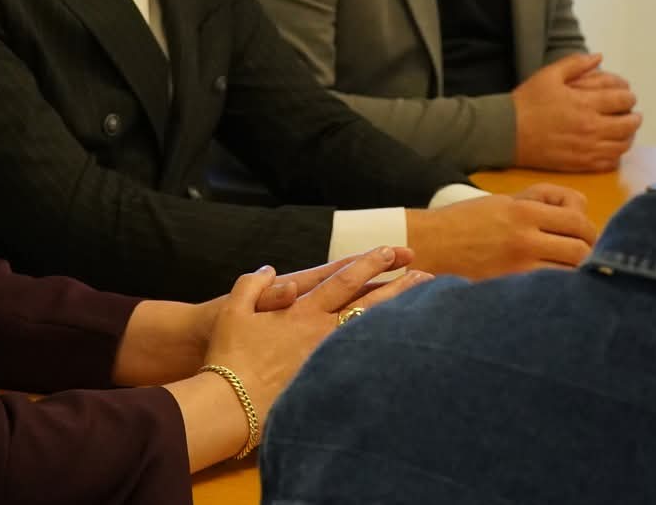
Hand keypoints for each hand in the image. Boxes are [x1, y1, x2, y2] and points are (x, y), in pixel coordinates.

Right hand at [203, 248, 428, 405]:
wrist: (231, 403)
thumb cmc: (228, 356)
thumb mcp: (232, 311)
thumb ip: (252, 285)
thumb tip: (269, 270)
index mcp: (301, 311)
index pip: (342, 280)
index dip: (369, 264)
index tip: (392, 252)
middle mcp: (320, 332)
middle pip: (367, 305)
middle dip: (398, 288)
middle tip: (426, 275)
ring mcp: (326, 359)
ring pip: (370, 333)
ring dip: (398, 318)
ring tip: (424, 308)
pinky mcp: (325, 384)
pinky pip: (361, 363)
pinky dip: (382, 351)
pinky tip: (401, 350)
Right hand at [404, 186, 596, 278]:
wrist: (429, 246)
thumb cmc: (465, 222)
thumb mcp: (502, 200)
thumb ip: (540, 201)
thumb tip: (579, 208)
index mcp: (523, 211)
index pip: (578, 220)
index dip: (590, 231)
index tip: (586, 238)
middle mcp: (524, 238)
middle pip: (581, 249)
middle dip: (590, 254)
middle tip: (584, 260)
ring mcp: (518, 267)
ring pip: (570, 275)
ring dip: (577, 275)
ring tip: (571, 277)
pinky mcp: (509, 289)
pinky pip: (548, 292)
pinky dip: (558, 291)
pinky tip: (553, 291)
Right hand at [512, 53, 640, 171]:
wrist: (506, 133)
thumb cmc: (527, 102)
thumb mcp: (549, 75)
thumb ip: (575, 63)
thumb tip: (599, 56)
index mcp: (585, 104)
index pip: (622, 100)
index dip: (629, 97)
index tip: (627, 96)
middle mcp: (590, 128)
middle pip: (628, 125)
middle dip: (634, 117)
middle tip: (632, 114)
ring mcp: (586, 149)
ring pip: (622, 146)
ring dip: (628, 137)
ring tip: (625, 131)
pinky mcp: (580, 164)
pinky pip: (608, 163)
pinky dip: (616, 155)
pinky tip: (611, 148)